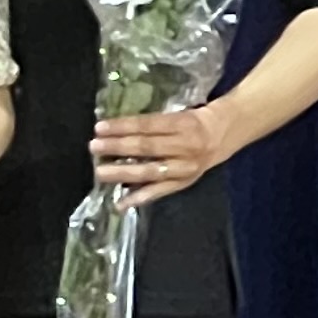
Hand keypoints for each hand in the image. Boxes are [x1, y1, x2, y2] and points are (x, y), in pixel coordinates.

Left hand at [91, 99, 233, 210]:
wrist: (223, 135)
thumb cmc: (192, 121)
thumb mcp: (177, 114)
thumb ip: (150, 124)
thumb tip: (114, 130)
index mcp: (182, 124)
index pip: (147, 125)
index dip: (123, 126)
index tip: (100, 127)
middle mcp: (185, 146)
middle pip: (147, 147)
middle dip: (118, 147)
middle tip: (94, 146)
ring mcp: (185, 168)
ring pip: (150, 171)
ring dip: (122, 172)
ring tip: (100, 172)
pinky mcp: (184, 183)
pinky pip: (159, 192)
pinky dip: (139, 198)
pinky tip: (120, 203)